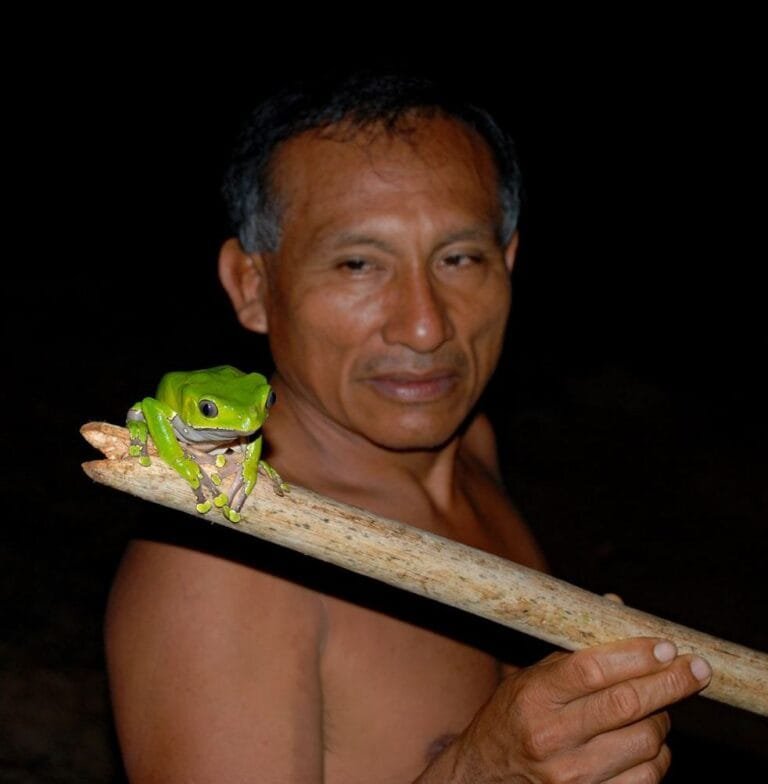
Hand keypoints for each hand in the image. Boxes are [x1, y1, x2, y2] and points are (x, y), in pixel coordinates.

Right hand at [449, 638, 711, 782]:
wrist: (486, 775)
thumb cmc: (513, 717)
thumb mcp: (532, 677)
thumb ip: (576, 649)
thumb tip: (617, 606)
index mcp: (533, 697)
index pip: (592, 669)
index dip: (635, 656)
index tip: (665, 646)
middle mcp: (550, 738)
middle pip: (626, 705)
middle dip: (670, 683)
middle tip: (696, 668)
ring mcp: (571, 777)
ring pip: (645, 741)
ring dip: (661, 719)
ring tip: (655, 707)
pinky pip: (647, 778)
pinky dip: (658, 757)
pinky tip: (646, 742)